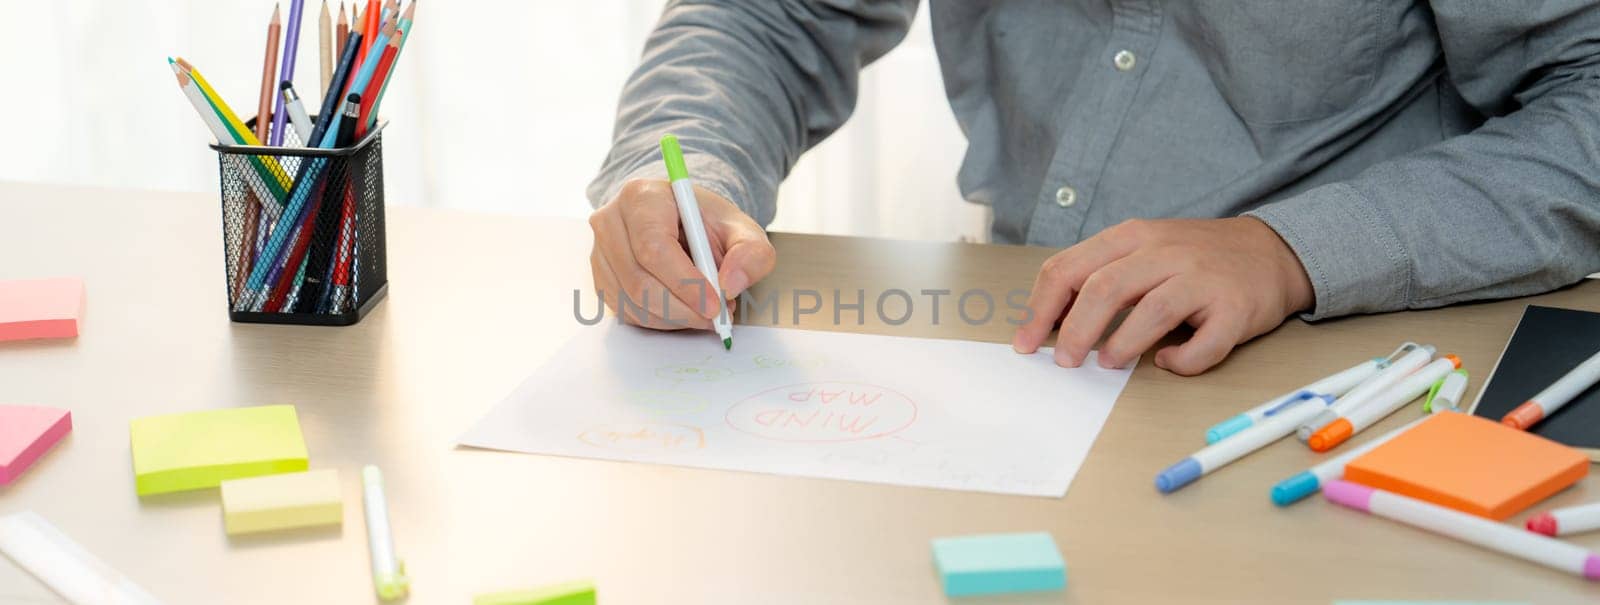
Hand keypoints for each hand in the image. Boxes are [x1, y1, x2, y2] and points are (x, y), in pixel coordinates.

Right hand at [588, 179, 775, 329]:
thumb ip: (750, 252)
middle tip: (717, 317)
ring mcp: (600, 253)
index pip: (654, 246)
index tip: (715, 304)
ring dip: (676, 318)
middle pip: (640, 281)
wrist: (683, 223)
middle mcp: (611, 222)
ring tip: (706, 310)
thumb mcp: (741, 229)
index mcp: (642, 197)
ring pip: (633, 303)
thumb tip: (730, 285)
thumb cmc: (707, 224)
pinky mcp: (601, 279)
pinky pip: (629, 313)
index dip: (685, 282)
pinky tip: (684, 309)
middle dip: (684, 308)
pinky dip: (663, 321)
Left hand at [1011, 217, 1313, 374]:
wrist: (1272, 252)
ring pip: (1152, 310)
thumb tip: (1050, 322)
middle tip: (1063, 362)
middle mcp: (1166, 252)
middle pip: (1104, 288)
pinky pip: (1205, 343)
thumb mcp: (1142, 252)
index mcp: (1133, 237)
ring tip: (1106, 364)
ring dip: (1122, 344)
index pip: (1070, 268)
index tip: (1026, 342)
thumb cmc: (1194, 260)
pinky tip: (1169, 363)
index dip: (1041, 309)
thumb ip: (1099, 276)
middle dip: (1074, 331)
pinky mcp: (1236, 308)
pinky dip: (1183, 361)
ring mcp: (1202, 278)